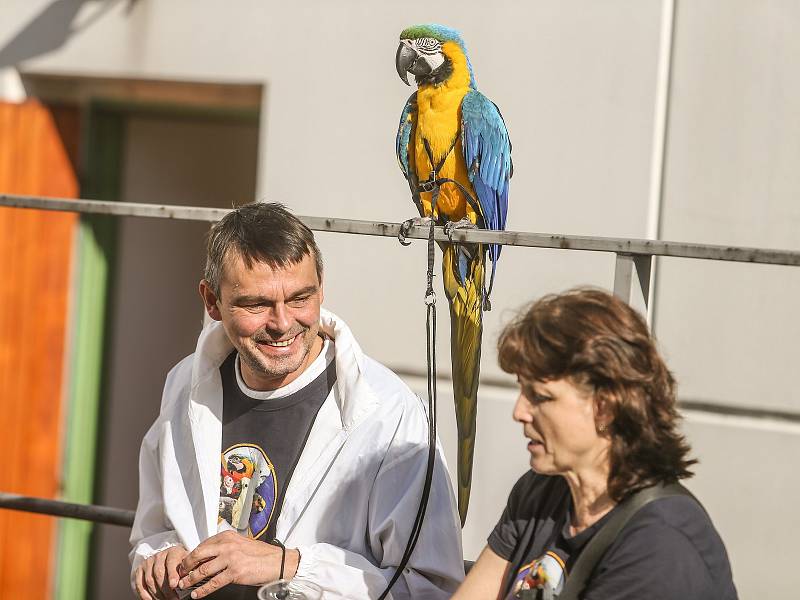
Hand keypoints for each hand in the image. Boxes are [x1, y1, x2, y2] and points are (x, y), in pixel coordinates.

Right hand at [134, 544, 188, 599]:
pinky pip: (140, 584)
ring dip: (157, 594)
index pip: (171, 562)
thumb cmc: (182, 565)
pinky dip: (145, 595)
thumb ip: (189, 571)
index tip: (174, 585)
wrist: (172, 559)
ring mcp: (149, 562)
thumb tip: (190, 581)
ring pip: (149, 580)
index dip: (172, 574)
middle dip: (166, 589)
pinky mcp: (140, 569)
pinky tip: (152, 599)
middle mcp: (160, 555)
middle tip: (173, 598)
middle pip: (159, 573)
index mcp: (173, 552)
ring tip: (165, 599)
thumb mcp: (188, 564)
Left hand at [178, 531, 299, 598]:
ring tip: (184, 585)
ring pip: (203, 570)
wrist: (277, 562)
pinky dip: (202, 590)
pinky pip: (214, 583)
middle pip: (199, 554)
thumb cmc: (260, 554)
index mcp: (227, 536)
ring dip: (191, 579)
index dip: (192, 555)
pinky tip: (197, 593)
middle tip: (180, 573)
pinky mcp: (235, 572)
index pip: (203, 545)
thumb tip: (207, 558)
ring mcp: (231, 558)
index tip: (185, 563)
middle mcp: (227, 545)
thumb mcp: (240, 545)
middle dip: (186, 565)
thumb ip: (224, 548)